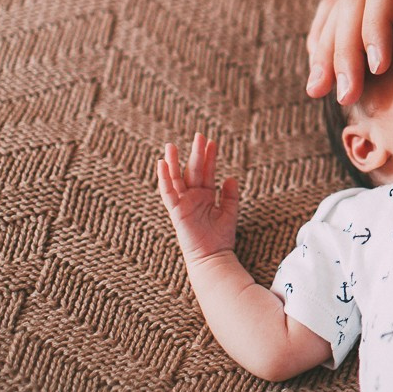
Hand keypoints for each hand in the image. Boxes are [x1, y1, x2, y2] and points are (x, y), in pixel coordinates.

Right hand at [157, 133, 238, 265]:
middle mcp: (192, 197)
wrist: (214, 257)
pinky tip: (162, 164)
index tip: (212, 141)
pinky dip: (164, 179)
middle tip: (199, 135)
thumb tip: (230, 177)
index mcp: (205, 196)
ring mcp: (183, 203)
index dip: (209, 157)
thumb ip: (230, 195)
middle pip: (192, 171)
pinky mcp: (176, 211)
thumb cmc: (221, 238)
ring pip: (176, 178)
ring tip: (171, 145)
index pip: (206, 172)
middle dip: (195, 153)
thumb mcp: (230, 212)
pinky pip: (168, 193)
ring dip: (174, 162)